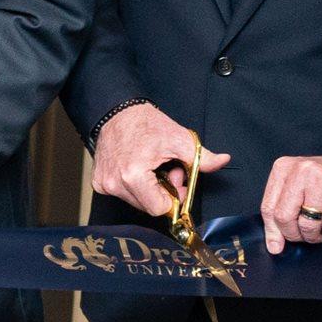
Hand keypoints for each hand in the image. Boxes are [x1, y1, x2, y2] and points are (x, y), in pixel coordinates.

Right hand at [90, 101, 229, 218]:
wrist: (117, 112)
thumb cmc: (146, 124)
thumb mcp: (180, 139)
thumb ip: (203, 157)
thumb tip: (223, 161)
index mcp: (133, 176)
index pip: (159, 209)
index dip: (174, 199)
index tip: (178, 184)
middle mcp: (115, 183)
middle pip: (148, 207)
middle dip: (163, 193)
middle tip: (168, 172)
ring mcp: (104, 184)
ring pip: (136, 202)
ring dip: (149, 190)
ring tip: (153, 169)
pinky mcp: (99, 183)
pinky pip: (123, 194)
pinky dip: (134, 186)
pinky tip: (138, 169)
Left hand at [260, 154, 321, 253]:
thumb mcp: (296, 190)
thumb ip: (281, 213)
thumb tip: (274, 246)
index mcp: (284, 167)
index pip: (269, 207)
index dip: (273, 230)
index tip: (276, 246)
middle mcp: (302, 170)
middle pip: (284, 216)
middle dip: (293, 234)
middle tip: (303, 237)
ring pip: (306, 223)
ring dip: (312, 234)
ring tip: (318, 230)